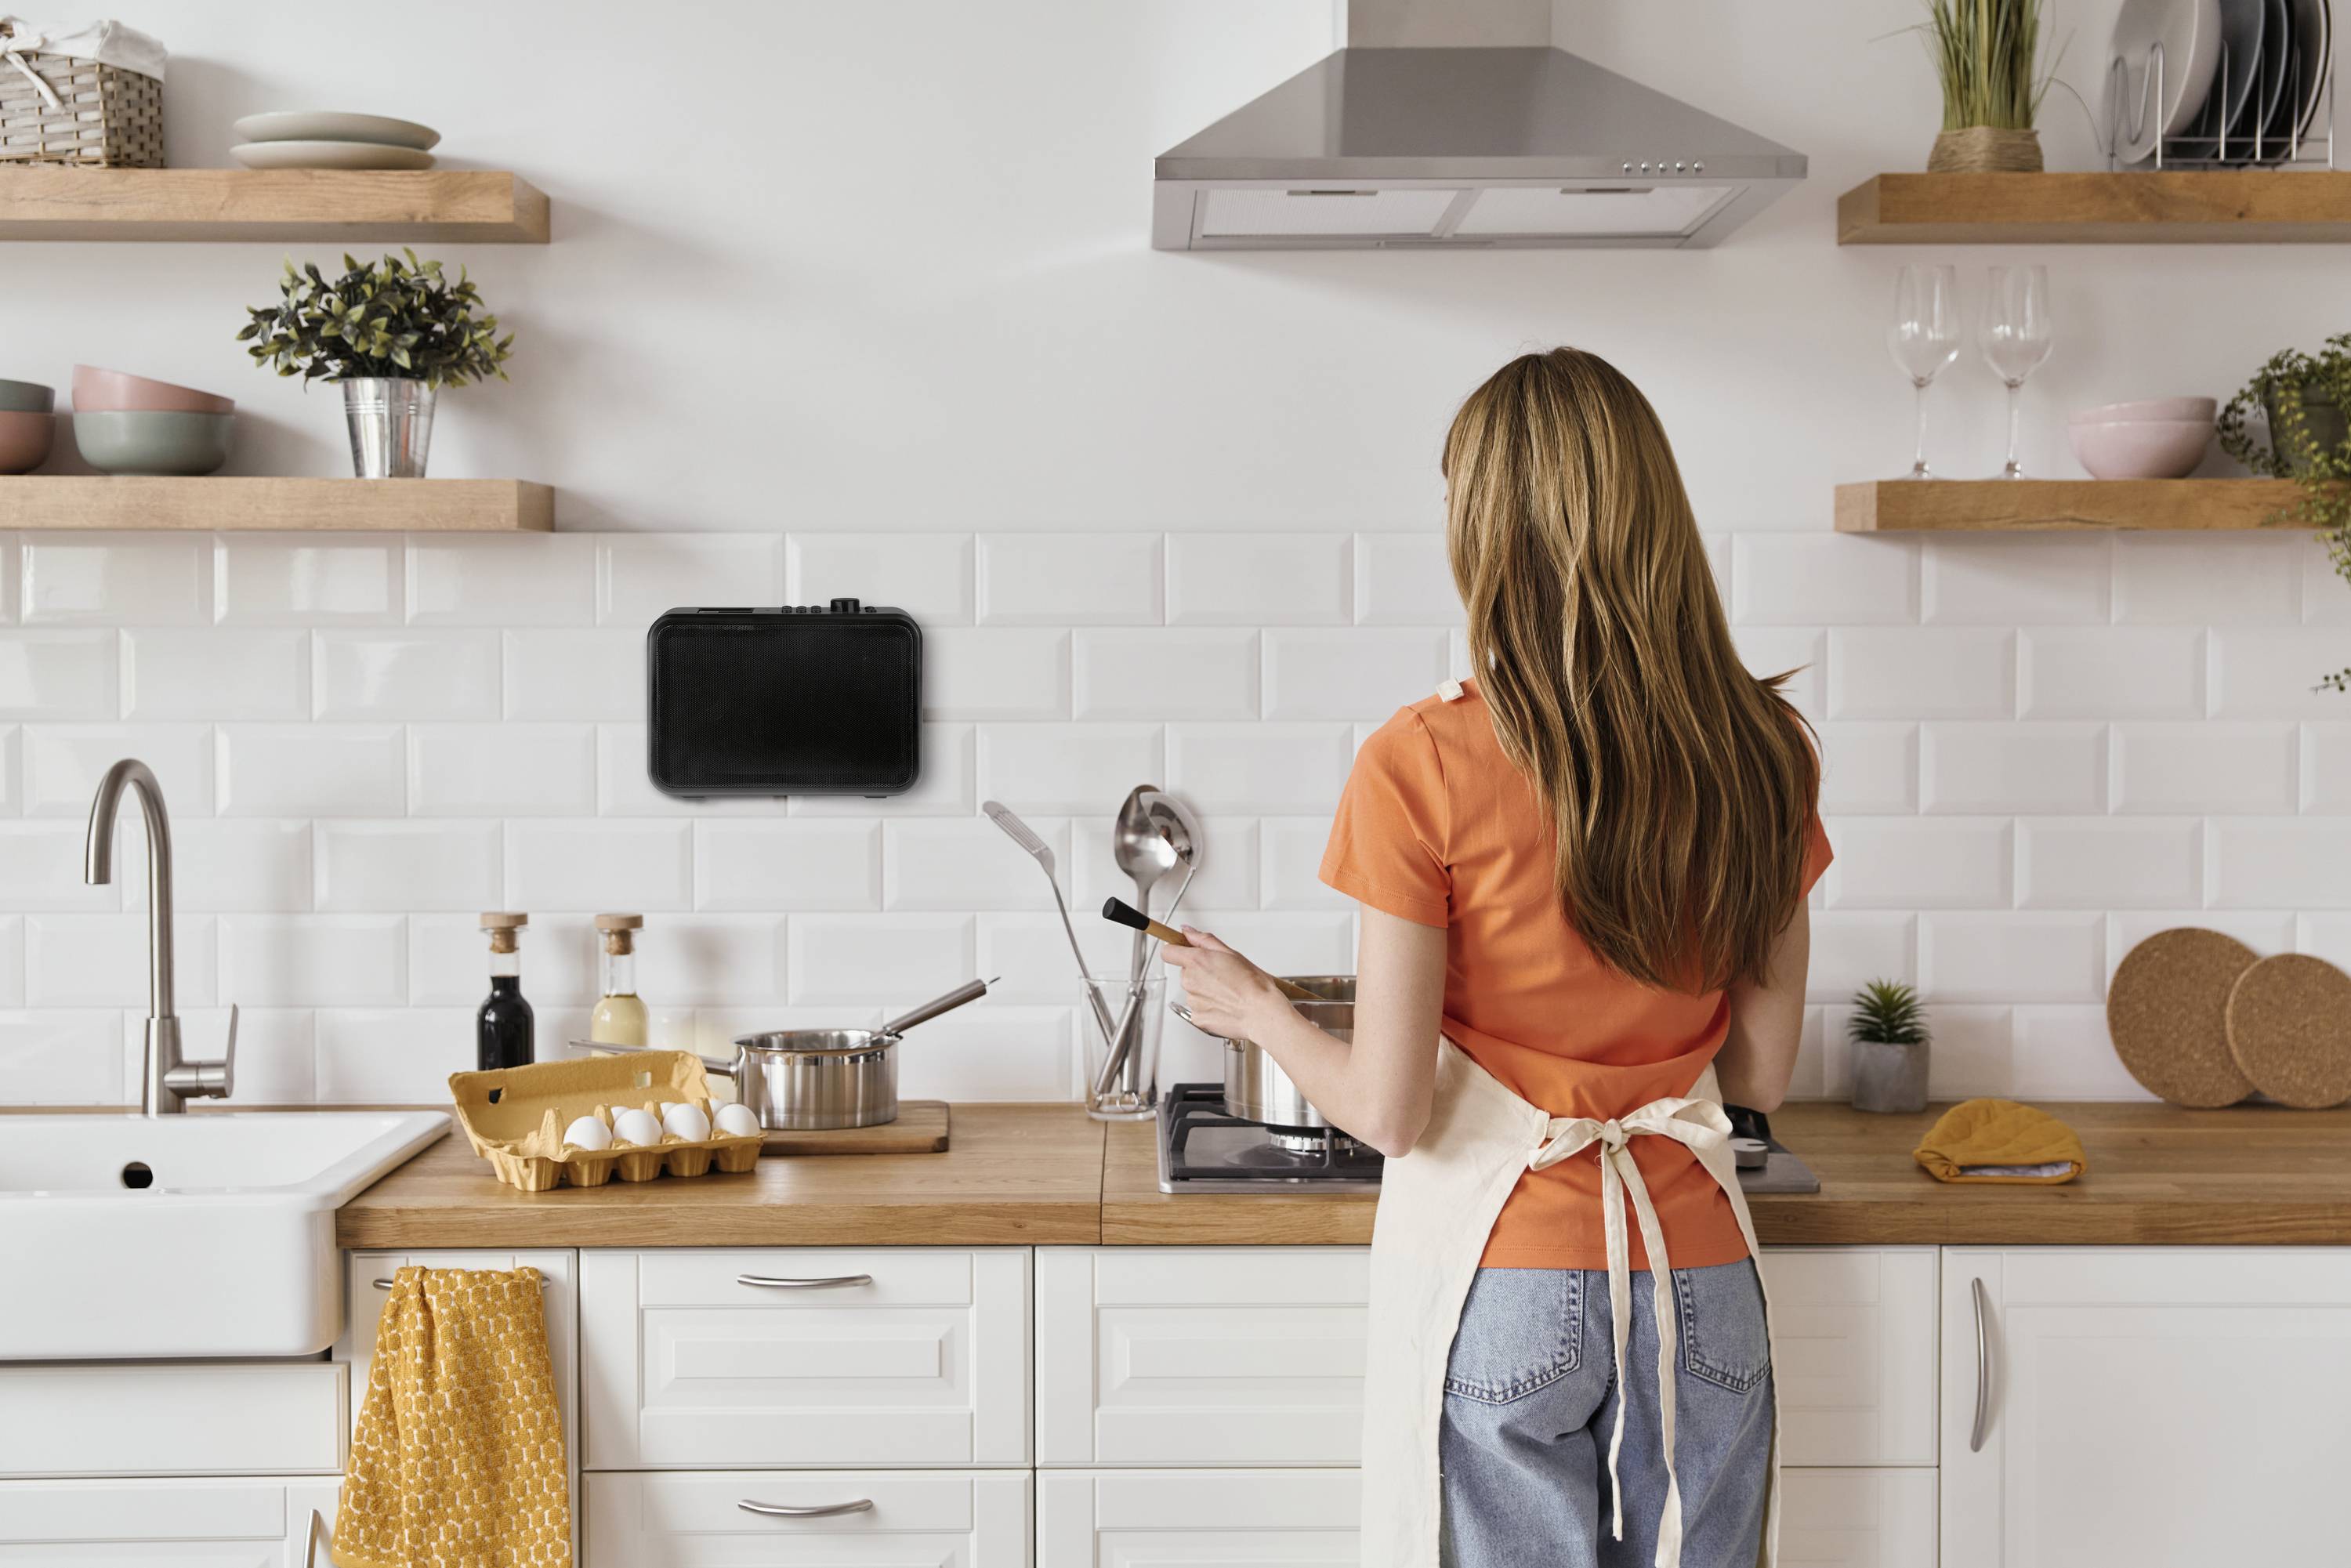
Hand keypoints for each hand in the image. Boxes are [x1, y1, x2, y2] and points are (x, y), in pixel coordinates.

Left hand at [1162, 927, 1288, 1039]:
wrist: (1261, 1013)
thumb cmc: (1252, 984)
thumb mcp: (1230, 953)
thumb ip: (1203, 940)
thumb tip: (1187, 931)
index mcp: (1196, 962)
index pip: (1168, 952)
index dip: (1176, 950)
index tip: (1182, 951)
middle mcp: (1189, 981)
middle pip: (1185, 972)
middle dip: (1199, 972)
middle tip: (1221, 975)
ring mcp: (1192, 1001)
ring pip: (1193, 991)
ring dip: (1205, 990)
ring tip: (1227, 992)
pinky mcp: (1197, 1018)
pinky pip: (1199, 1008)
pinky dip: (1209, 1007)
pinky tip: (1225, 1005)